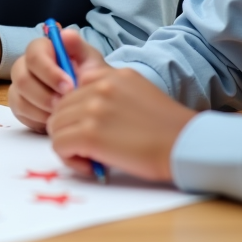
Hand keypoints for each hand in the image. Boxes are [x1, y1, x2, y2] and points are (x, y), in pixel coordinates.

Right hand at [9, 28, 105, 132]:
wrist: (89, 100)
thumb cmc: (89, 77)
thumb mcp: (91, 61)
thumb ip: (79, 48)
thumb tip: (65, 34)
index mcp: (42, 49)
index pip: (34, 55)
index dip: (50, 72)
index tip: (70, 87)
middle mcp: (25, 65)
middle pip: (21, 77)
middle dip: (44, 94)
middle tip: (65, 104)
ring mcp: (19, 85)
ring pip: (19, 97)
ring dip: (43, 108)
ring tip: (64, 112)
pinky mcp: (18, 104)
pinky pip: (20, 112)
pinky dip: (39, 118)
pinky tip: (55, 118)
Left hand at [47, 63, 196, 182]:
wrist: (186, 146)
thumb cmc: (166, 127)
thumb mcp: (138, 90)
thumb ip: (109, 89)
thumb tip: (82, 101)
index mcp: (111, 75)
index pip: (72, 88)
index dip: (76, 111)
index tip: (90, 127)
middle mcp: (99, 86)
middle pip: (60, 108)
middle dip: (70, 129)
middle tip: (89, 148)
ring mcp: (92, 109)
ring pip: (56, 126)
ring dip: (68, 145)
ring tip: (91, 157)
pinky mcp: (89, 134)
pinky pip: (59, 145)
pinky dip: (71, 159)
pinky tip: (92, 166)